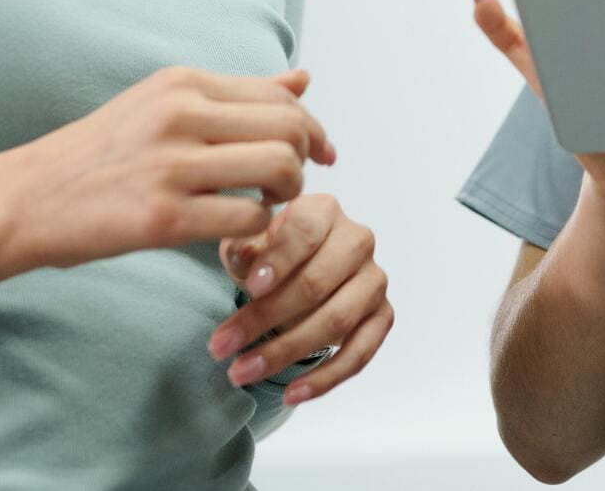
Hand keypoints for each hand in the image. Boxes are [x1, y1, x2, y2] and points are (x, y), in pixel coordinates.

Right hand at [0, 66, 335, 296]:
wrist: (24, 199)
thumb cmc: (98, 155)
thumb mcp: (162, 105)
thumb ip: (235, 95)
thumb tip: (303, 79)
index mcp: (183, 83)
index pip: (279, 94)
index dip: (312, 126)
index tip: (322, 153)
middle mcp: (181, 114)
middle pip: (290, 127)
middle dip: (306, 160)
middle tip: (290, 186)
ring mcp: (172, 165)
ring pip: (279, 169)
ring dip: (287, 195)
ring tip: (266, 207)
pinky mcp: (163, 218)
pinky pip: (247, 219)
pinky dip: (258, 232)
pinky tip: (238, 235)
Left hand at [208, 194, 392, 405]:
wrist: (301, 269)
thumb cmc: (272, 255)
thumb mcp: (249, 244)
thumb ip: (244, 248)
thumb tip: (243, 258)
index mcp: (324, 211)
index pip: (305, 231)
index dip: (279, 260)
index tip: (250, 288)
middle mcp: (358, 240)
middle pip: (317, 282)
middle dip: (265, 318)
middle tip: (222, 346)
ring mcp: (374, 280)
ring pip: (336, 320)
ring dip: (286, 352)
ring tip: (242, 372)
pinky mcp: (383, 315)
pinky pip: (360, 353)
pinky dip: (325, 378)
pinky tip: (291, 394)